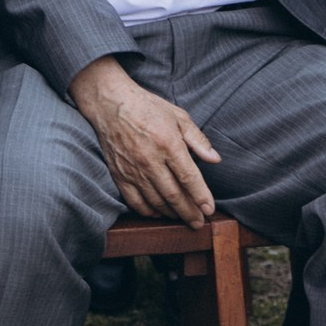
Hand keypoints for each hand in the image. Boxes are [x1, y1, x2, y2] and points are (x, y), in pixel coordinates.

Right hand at [69, 57, 220, 225]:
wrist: (110, 103)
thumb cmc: (147, 107)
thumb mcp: (178, 116)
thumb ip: (198, 139)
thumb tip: (215, 159)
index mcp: (168, 143)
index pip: (189, 178)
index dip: (201, 196)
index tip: (209, 209)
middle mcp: (150, 160)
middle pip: (173, 195)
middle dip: (189, 212)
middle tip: (199, 223)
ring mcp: (132, 169)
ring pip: (155, 201)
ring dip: (171, 213)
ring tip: (182, 218)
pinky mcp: (119, 174)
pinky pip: (134, 200)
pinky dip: (147, 210)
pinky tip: (158, 212)